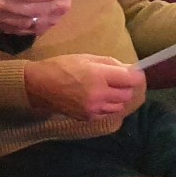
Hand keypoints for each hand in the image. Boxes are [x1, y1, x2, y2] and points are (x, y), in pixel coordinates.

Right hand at [24, 54, 145, 120]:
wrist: (39, 86)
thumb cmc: (61, 66)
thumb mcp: (85, 58)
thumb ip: (110, 63)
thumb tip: (130, 69)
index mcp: (98, 76)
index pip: (131, 79)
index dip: (136, 75)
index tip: (135, 73)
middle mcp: (99, 95)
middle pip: (127, 94)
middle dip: (125, 86)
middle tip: (116, 80)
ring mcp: (94, 109)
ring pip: (119, 106)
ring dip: (117, 97)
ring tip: (105, 89)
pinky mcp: (89, 118)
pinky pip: (107, 112)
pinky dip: (107, 106)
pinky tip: (96, 98)